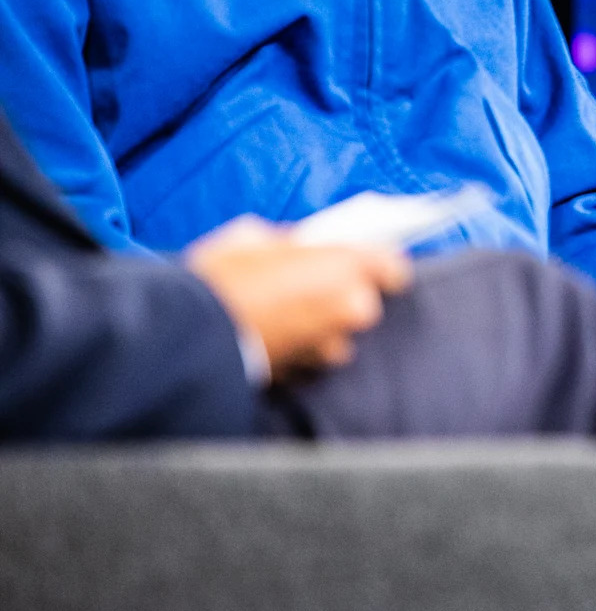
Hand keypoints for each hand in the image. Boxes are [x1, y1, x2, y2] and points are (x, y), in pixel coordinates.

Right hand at [184, 215, 411, 379]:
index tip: (365, 264)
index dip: (378, 265)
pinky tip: (271, 340)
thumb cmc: (219, 277)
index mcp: (345, 266)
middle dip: (339, 297)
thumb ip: (290, 242)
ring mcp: (329, 345)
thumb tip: (297, 246)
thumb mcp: (252, 238)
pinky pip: (311, 358)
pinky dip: (299, 350)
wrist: (189, 336)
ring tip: (282, 318)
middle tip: (304, 288)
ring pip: (337, 335)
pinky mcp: (306, 373)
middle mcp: (349, 308)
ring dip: (320, 329)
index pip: (392, 265)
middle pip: (362, 303)